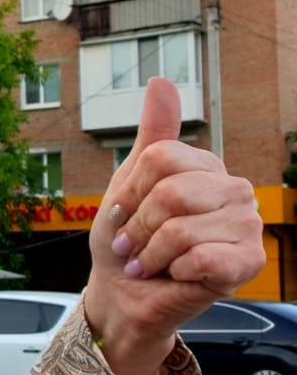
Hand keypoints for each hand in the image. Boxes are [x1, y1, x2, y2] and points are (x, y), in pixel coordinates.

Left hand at [84, 78, 264, 374]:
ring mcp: (247, 225)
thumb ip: (152, 134)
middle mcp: (234, 190)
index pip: (160, 158)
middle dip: (138, 227)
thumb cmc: (127, 239)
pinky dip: (174, 271)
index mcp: (206, 166)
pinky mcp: (249, 262)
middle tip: (135, 245)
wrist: (124, 293)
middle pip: (170, 192)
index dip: (130, 192)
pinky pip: (200, 258)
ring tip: (152, 262)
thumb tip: (162, 81)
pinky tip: (177, 276)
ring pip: (180, 228)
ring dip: (151, 254)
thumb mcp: (129, 183)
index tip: (126, 213)